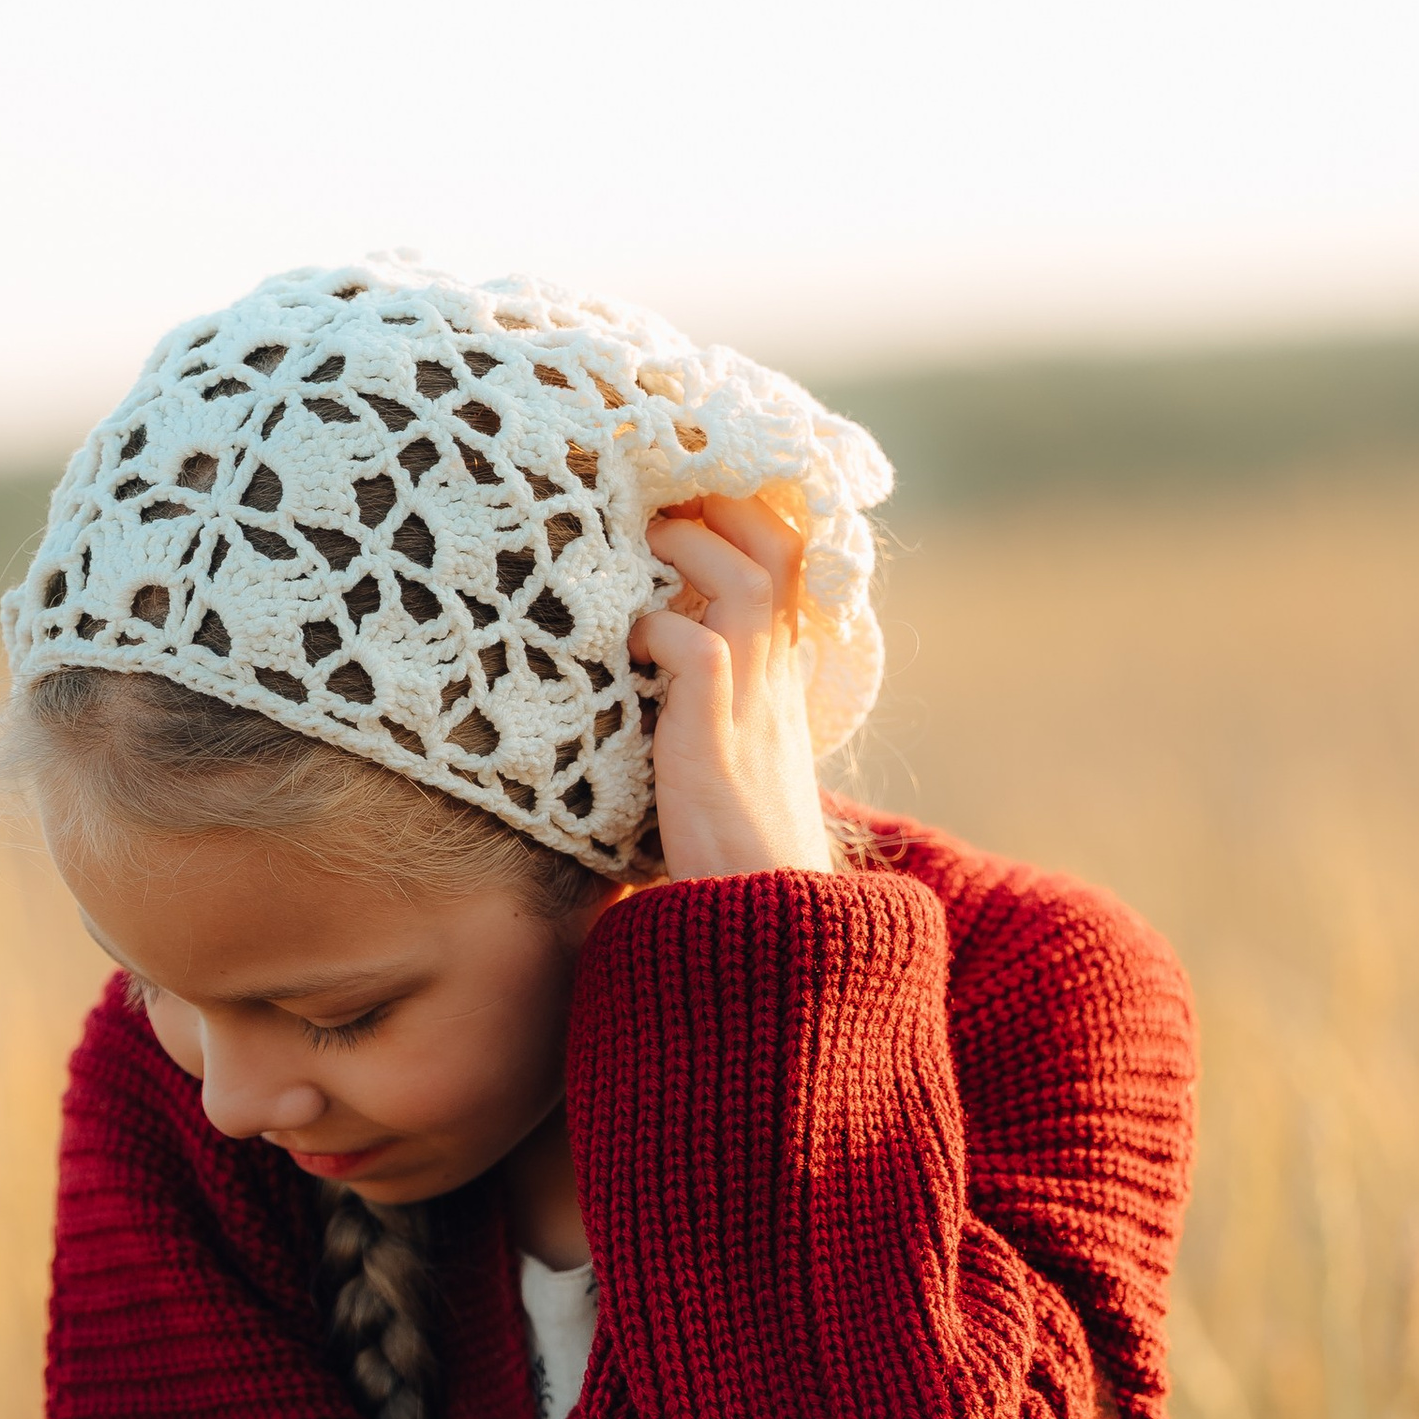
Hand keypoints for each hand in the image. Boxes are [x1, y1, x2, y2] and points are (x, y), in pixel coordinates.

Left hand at [627, 492, 833, 877]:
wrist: (765, 926)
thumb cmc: (729, 849)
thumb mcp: (728, 755)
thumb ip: (703, 703)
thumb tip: (647, 659)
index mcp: (782, 676)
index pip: (791, 563)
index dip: (751, 514)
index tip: (696, 492)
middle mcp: (778, 678)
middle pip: (782, 547)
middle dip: (725, 503)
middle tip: (663, 497)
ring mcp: (754, 705)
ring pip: (749, 580)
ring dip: (692, 546)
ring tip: (644, 542)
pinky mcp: (716, 739)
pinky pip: (698, 651)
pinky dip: (658, 630)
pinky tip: (627, 644)